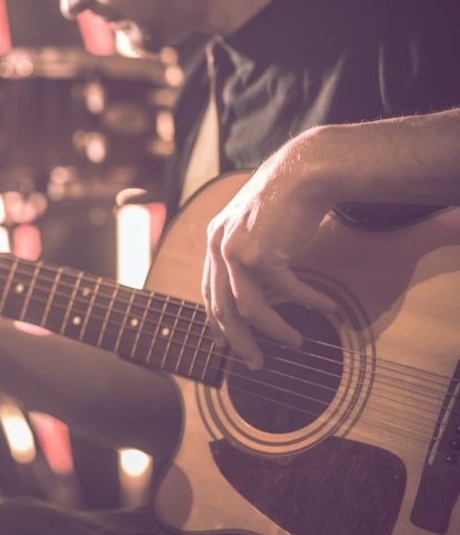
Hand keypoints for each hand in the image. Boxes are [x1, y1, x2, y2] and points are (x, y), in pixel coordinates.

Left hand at [202, 130, 336, 368]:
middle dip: (238, 340)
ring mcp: (236, 250)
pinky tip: (326, 307)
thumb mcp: (256, 228)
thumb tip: (256, 294)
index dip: (217, 321)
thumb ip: (248, 254)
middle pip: (222, 308)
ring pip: (251, 308)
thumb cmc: (287, 200)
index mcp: (214, 240)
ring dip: (276, 330)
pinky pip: (286, 291)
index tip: (225, 344)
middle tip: (254, 363)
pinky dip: (307, 302)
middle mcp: (218, 246)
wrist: (304, 171)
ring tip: (295, 342)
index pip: (208, 291)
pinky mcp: (262, 253)